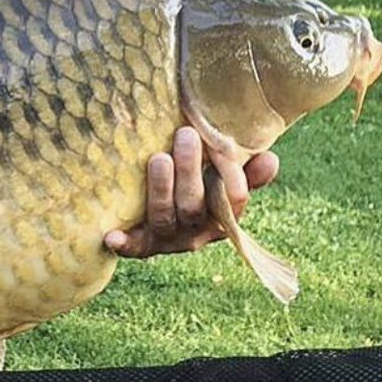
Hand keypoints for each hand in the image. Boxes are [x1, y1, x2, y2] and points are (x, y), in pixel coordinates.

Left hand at [104, 126, 279, 258]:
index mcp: (220, 217)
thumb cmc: (192, 182)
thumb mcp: (218, 174)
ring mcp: (165, 238)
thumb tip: (270, 159)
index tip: (223, 149)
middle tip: (186, 134)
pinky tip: (111, 235)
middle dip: (190, 171)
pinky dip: (124, 243)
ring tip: (158, 158)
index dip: (232, 179)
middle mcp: (194, 232)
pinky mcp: (138, 243)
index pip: (233, 202)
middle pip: (194, 207)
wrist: (147, 207)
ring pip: (164, 217)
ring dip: (161, 189)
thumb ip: (242, 168)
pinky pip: (132, 246)